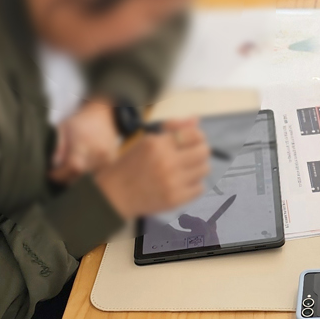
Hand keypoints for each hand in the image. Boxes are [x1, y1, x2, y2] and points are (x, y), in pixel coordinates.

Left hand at [49, 99, 120, 183]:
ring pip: (86, 175)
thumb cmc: (81, 121)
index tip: (51, 174)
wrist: (103, 115)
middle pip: (79, 174)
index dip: (60, 175)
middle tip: (59, 169)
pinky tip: (85, 158)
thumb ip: (59, 148)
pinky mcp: (110, 161)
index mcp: (85, 142)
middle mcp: (98, 152)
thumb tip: (54, 166)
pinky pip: (94, 173)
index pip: (73, 167)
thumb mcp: (64, 128)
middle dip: (66, 175)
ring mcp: (106, 157)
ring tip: (73, 159)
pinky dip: (86, 170)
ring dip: (76, 172)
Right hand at [93, 120, 209, 218]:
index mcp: (158, 145)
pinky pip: (199, 188)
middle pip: (204, 151)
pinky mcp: (175, 199)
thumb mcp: (147, 141)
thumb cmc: (131, 166)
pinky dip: (193, 185)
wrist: (115, 196)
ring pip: (204, 168)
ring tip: (184, 169)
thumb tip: (196, 119)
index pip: (194, 134)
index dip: (195, 135)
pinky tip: (181, 183)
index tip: (190, 141)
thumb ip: (174, 129)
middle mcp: (167, 162)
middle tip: (190, 155)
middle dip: (198, 150)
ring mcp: (172, 182)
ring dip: (197, 167)